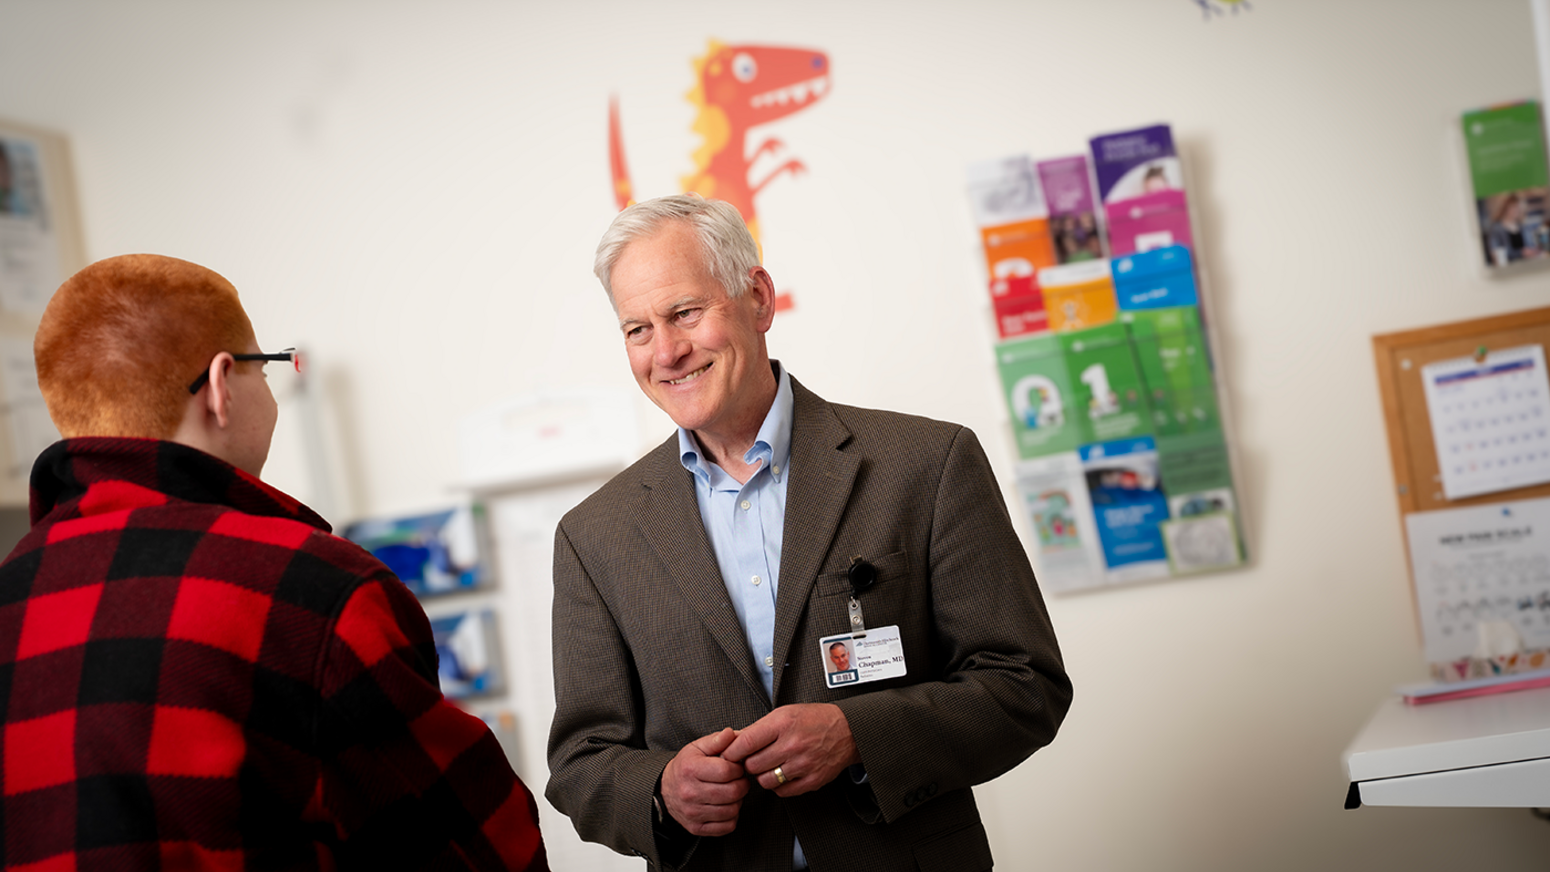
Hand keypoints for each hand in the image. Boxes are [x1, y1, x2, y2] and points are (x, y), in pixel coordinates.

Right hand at [660, 727, 749, 835]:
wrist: (665, 789)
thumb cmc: (686, 766)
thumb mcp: (698, 747)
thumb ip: (717, 740)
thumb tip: (731, 734)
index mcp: (691, 769)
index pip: (727, 771)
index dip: (738, 768)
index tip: (737, 767)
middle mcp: (689, 793)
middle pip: (732, 792)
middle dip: (742, 784)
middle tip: (739, 780)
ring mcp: (692, 813)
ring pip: (732, 810)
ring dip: (738, 801)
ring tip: (732, 792)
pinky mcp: (696, 828)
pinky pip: (727, 826)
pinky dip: (732, 817)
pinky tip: (726, 806)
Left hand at [721, 704, 859, 796]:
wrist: (847, 730)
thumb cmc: (814, 719)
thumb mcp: (784, 713)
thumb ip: (758, 728)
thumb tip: (733, 740)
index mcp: (782, 724)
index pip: (745, 743)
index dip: (732, 752)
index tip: (729, 754)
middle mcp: (792, 744)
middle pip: (752, 765)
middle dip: (749, 763)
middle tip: (753, 759)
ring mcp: (803, 764)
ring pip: (765, 781)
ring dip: (763, 775)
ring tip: (769, 766)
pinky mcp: (812, 780)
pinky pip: (782, 791)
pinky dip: (778, 785)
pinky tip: (782, 773)